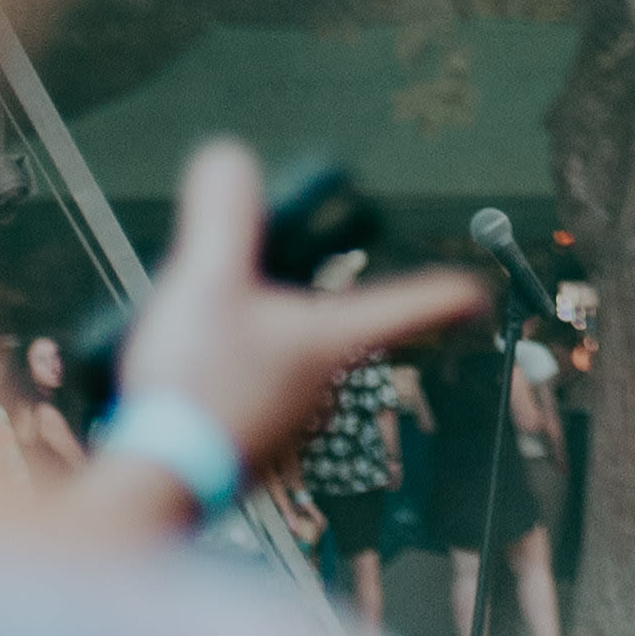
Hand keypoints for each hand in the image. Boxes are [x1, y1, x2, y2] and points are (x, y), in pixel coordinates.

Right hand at [65, 137, 485, 542]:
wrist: (155, 478)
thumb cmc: (197, 388)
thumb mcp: (207, 280)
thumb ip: (223, 214)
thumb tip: (230, 157)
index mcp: (335, 337)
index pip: (416, 304)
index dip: (451, 290)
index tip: (479, 287)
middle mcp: (328, 381)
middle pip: (339, 319)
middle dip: (308, 289)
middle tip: (267, 265)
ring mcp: (292, 415)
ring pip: (290, 352)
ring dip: (258, 329)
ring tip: (204, 320)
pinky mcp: (252, 438)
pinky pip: (252, 385)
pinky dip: (229, 366)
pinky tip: (190, 363)